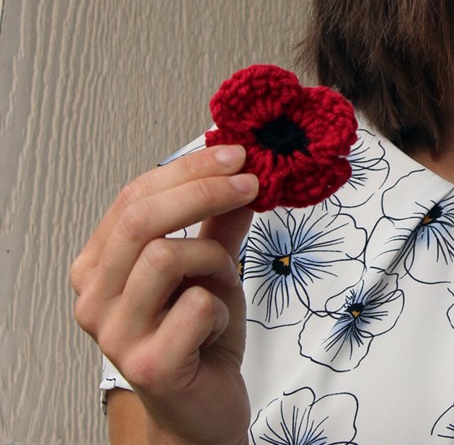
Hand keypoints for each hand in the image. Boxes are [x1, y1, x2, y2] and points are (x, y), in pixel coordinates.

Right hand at [70, 145, 258, 444]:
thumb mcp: (211, 264)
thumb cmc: (199, 335)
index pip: (133, 196)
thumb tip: (241, 171)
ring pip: (166, 255)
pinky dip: (221, 306)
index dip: (188, 168)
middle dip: (204, 190)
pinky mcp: (148, 365)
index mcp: (98, 265)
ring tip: (222, 281)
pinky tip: (215, 326)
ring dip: (213, 259)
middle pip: (142, 219)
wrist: (202, 408)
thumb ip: (220, 220)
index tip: (235, 154)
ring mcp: (115, 335)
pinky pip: (196, 305)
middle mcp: (94, 298)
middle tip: (250, 182)